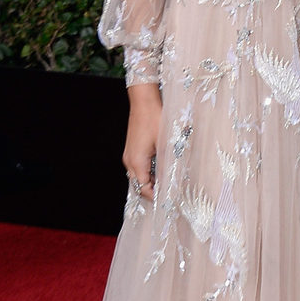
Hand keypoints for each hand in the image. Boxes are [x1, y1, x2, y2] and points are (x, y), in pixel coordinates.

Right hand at [123, 83, 161, 199]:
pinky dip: (148, 171)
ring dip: (151, 180)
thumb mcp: (166, 144)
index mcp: (137, 162)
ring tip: (167, 179)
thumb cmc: (155, 120)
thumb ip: (166, 164)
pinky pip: (139, 167)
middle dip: (153, 189)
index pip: (144, 189)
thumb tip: (171, 181)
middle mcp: (129, 161)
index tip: (169, 199)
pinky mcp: (132, 149)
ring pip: (139, 176)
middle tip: (170, 191)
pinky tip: (161, 166)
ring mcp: (129, 155)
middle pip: (140, 184)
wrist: (144, 102)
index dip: (156, 196)